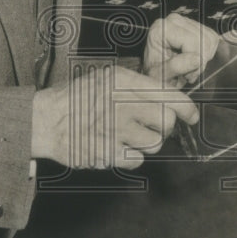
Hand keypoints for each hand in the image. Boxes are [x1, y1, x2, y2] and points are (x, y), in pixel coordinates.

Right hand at [31, 65, 196, 168]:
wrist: (45, 120)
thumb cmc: (78, 98)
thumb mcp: (107, 78)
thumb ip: (138, 84)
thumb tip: (172, 96)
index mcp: (123, 81)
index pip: (169, 94)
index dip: (186, 107)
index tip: (192, 115)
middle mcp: (122, 103)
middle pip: (166, 121)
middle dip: (164, 126)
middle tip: (151, 126)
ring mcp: (115, 129)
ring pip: (155, 143)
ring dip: (147, 142)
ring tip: (129, 135)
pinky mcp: (108, 152)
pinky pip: (137, 160)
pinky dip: (130, 157)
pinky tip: (115, 146)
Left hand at [143, 13, 220, 87]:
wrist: (157, 74)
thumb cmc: (155, 75)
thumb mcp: (161, 75)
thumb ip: (177, 66)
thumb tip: (198, 59)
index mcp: (161, 29)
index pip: (192, 41)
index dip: (195, 61)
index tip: (187, 76)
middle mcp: (173, 20)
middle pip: (203, 39)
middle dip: (200, 61)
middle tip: (188, 74)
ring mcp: (185, 21)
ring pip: (210, 39)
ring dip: (204, 58)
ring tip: (190, 68)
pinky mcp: (196, 25)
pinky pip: (213, 39)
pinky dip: (207, 53)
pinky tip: (194, 60)